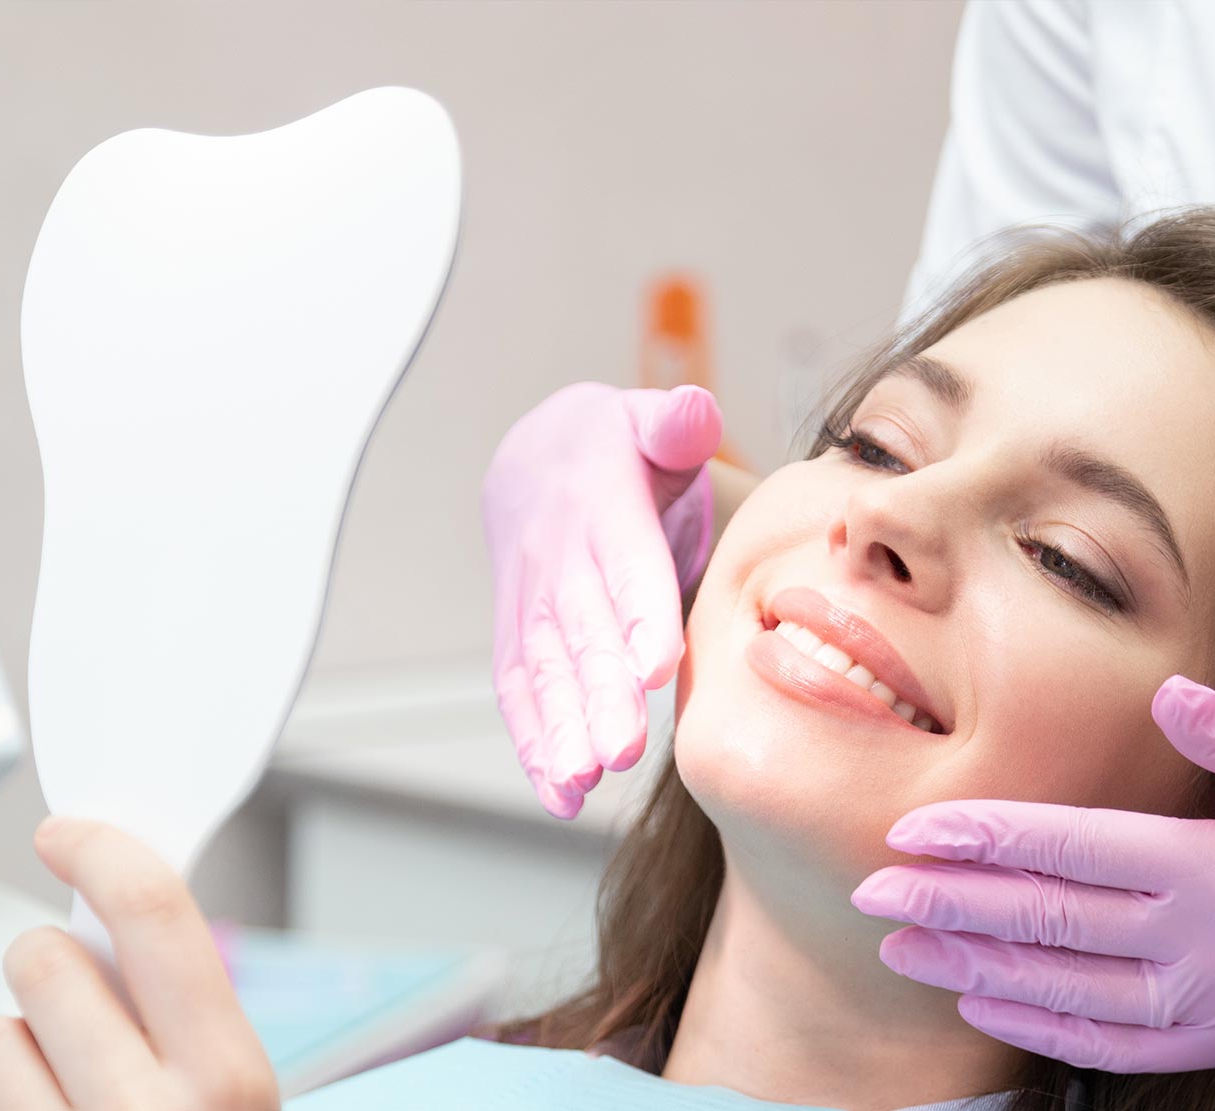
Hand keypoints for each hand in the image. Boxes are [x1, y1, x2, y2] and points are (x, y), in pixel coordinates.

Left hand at [0, 818, 277, 1108]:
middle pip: (51, 962)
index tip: (69, 835)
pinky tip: (45, 1100)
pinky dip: (2, 1081)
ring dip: (22, 1032)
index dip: (102, 853)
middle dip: (50, 955)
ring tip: (64, 1065)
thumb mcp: (233, 1082)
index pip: (155, 915)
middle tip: (73, 982)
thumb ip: (189, 1003)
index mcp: (227, 1073)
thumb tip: (123, 898)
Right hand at [483, 381, 723, 817]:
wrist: (539, 459)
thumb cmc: (620, 449)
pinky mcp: (520, 639)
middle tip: (622, 750)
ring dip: (562, 730)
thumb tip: (693, 413)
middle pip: (580, 633)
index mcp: (600, 508)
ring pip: (545, 672)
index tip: (655, 665)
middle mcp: (559, 561)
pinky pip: (522, 693)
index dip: (637, 613)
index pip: (624, 564)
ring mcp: (533, 604)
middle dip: (597, 694)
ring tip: (585, 781)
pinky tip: (562, 796)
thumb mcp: (649, 420)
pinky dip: (535, 746)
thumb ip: (675, 422)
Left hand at [853, 676, 1214, 1071]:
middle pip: (1050, 924)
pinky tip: (986, 1005)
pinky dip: (1042, 1031)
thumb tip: (1163, 695)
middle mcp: (1210, 948)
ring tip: (901, 947)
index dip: (984, 838)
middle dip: (949, 905)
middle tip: (866, 890)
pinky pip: (1117, 1050)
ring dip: (975, 968)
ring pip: (1066, 995)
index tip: (910, 829)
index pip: (1073, 851)